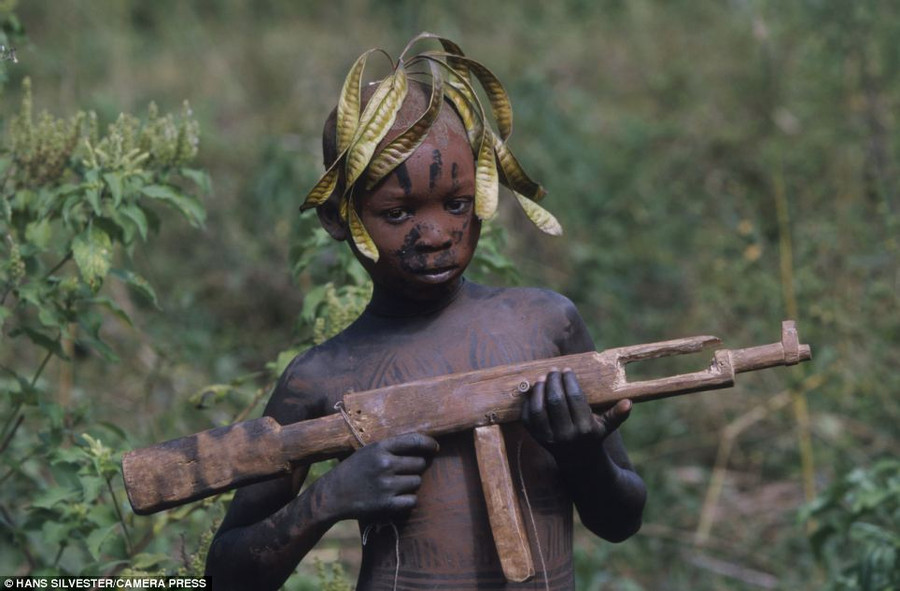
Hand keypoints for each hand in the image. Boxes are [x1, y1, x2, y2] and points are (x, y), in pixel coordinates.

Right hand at [318, 432, 438, 522]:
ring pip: (417, 482)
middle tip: (404, 471)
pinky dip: (408, 500)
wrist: (333, 495)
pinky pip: (412, 500)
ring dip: (410, 483)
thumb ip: (392, 448)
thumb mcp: (369, 451)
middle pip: (419, 463)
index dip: (429, 443)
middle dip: (415, 467)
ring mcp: (386, 485)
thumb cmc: (354, 470)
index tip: (434, 447)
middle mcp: (385, 464)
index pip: (414, 440)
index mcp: (380, 448)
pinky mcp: (387, 504)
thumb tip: (422, 447)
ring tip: (395, 484)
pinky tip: (396, 497)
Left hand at [521, 369, 632, 454]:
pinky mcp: (537, 439)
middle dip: (554, 382)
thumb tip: (629, 402)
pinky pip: (528, 418)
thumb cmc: (594, 435)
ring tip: (542, 378)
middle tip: (554, 370)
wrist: (578, 461)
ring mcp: (549, 438)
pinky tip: (534, 391)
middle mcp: (566, 435)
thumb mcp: (607, 426)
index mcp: (585, 429)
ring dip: (538, 391)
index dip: (569, 381)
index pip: (574, 398)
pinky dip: (528, 403)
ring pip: (538, 410)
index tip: (567, 370)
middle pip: (555, 401)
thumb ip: (617, 414)